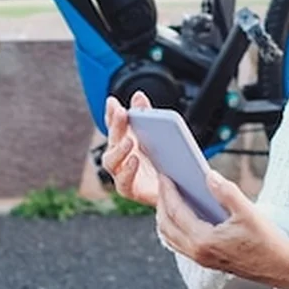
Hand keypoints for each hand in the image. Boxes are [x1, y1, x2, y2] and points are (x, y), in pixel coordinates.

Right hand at [101, 91, 159, 206]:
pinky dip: (127, 171)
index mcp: (126, 139)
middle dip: (116, 125)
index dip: (111, 113)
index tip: (113, 102)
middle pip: (112, 138)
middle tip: (122, 113)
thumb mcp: (159, 136)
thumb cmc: (164, 162)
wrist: (178, 192)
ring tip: (129, 140)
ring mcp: (121, 173)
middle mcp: (120, 156)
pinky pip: (122, 182)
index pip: (114, 124)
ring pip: (110, 161)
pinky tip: (134, 160)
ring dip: (118, 150)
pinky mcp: (129, 190)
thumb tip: (138, 96)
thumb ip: (147, 116)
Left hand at [156, 170, 288, 288]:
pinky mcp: (207, 261)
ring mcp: (201, 259)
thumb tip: (208, 176)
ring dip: (165, 216)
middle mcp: (198, 253)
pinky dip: (174, 227)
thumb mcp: (249, 212)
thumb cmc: (268, 243)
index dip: (167, 192)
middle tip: (164, 182)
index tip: (164, 175)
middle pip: (166, 225)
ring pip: (170, 237)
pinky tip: (182, 214)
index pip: (175, 212)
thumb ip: (226, 192)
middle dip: (161, 202)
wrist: (282, 269)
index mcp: (204, 241)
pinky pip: (179, 243)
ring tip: (169, 196)